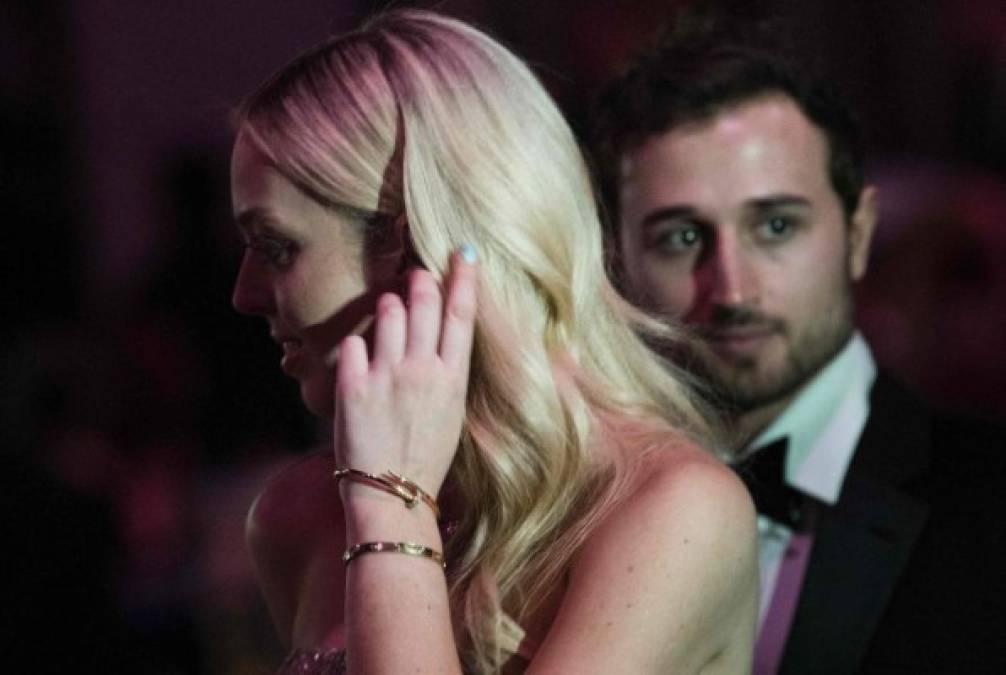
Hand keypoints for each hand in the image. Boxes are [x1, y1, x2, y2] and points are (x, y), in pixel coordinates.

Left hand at [333, 247, 477, 499]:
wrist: (392, 494)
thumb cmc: (426, 456)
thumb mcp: (451, 412)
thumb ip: (445, 370)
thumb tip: (436, 333)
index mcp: (453, 379)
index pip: (461, 316)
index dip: (463, 280)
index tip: (462, 253)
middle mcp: (423, 371)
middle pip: (425, 303)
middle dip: (421, 280)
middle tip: (416, 274)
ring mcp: (387, 376)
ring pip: (389, 312)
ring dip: (389, 305)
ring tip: (389, 311)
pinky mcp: (353, 386)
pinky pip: (354, 342)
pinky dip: (357, 345)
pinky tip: (361, 359)